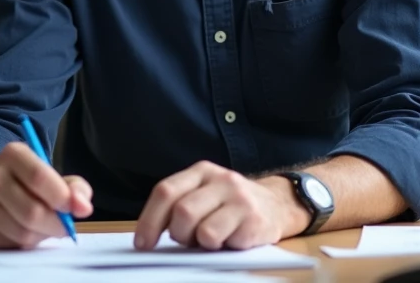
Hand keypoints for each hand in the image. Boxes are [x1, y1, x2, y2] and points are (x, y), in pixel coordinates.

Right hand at [0, 141, 93, 248]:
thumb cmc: (31, 181)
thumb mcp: (55, 176)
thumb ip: (75, 188)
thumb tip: (83, 207)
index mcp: (13, 154)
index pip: (38, 177)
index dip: (61, 197)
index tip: (75, 208)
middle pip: (31, 211)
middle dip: (56, 224)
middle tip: (66, 226)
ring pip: (22, 232)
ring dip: (43, 235)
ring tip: (46, 226)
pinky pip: (11, 244)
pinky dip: (28, 243)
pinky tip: (29, 231)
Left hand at [134, 161, 310, 250]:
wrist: (277, 204)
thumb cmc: (230, 206)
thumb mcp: (204, 195)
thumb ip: (179, 206)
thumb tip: (148, 236)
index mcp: (201, 171)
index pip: (166, 191)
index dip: (149, 220)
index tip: (142, 244)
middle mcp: (220, 179)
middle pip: (182, 211)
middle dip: (178, 234)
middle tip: (186, 241)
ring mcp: (239, 198)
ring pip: (202, 230)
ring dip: (199, 243)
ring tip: (210, 240)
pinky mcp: (253, 219)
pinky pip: (224, 241)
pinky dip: (220, 247)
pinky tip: (229, 240)